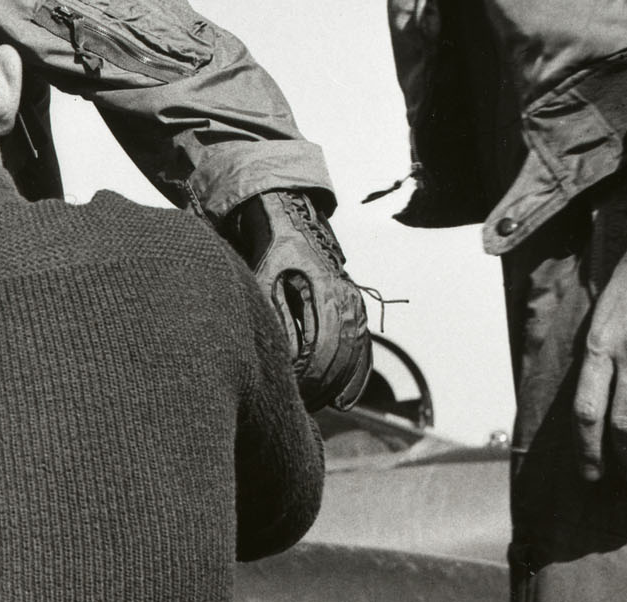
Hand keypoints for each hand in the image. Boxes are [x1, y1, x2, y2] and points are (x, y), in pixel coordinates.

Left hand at [227, 189, 372, 411]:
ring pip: (358, 354)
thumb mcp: (263, 278)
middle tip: (303, 405)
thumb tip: (286, 358)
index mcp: (324, 289)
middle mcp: (347, 297)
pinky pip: (364, 348)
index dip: (311, 372)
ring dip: (341, 384)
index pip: (324, 343)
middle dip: (324, 384)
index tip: (295, 391)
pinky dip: (357, 376)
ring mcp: (355, 303)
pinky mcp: (355, 308)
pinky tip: (345, 400)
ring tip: (321, 406)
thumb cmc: (270, 250)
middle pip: (344, 354)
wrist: (290, 220)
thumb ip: (274, 315)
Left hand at [574, 237, 626, 480]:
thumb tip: (592, 410)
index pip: (586, 411)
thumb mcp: (598, 323)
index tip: (590, 474)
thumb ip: (596, 364)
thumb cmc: (626, 292)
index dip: (587, 449)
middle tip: (626, 478)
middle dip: (625, 460)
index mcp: (597, 347)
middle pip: (624, 424)